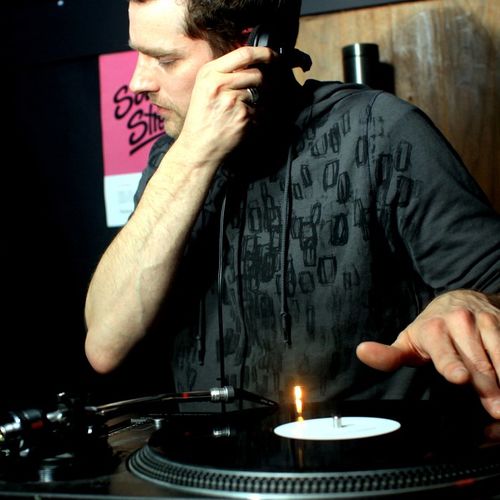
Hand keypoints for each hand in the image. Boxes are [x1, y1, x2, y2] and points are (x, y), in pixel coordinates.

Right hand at [176, 46, 273, 162]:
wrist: (198, 147)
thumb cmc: (202, 119)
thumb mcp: (204, 88)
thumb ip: (225, 73)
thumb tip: (254, 63)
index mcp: (210, 73)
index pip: (244, 53)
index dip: (264, 53)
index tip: (274, 56)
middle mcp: (219, 84)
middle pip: (257, 74)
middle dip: (264, 84)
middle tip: (259, 94)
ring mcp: (232, 101)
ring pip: (261, 93)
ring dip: (260, 102)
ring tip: (244, 111)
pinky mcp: (242, 117)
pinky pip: (261, 111)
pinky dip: (257, 117)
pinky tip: (242, 123)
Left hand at [356, 290, 499, 418]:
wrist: (460, 300)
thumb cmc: (431, 329)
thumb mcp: (408, 341)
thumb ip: (388, 355)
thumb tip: (361, 351)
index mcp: (433, 328)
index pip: (443, 350)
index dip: (451, 364)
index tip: (460, 378)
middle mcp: (459, 322)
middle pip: (476, 363)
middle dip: (486, 387)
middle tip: (495, 410)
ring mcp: (484, 321)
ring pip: (498, 355)